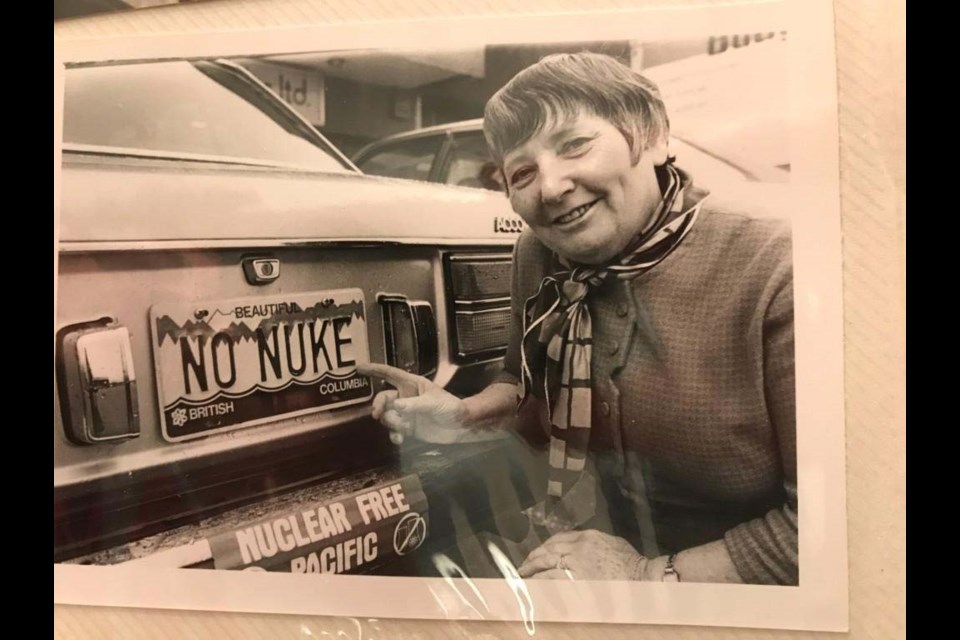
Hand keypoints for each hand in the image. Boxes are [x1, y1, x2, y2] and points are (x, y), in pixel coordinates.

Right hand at [357, 362, 468, 444]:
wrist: (460, 426)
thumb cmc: (450, 407)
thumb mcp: (434, 403)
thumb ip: (414, 405)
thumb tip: (395, 405)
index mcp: (411, 385)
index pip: (390, 374)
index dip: (374, 370)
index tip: (359, 368)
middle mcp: (405, 397)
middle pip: (384, 398)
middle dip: (378, 406)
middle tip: (377, 415)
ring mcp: (406, 413)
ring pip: (387, 416)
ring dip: (390, 423)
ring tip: (401, 430)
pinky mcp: (408, 428)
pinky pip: (394, 431)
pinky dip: (394, 435)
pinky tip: (399, 440)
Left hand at [517, 529, 647, 580]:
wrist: (642, 575)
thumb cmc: (631, 560)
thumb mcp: (610, 542)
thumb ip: (590, 543)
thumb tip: (574, 549)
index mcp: (587, 536)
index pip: (558, 539)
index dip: (545, 547)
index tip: (538, 554)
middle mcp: (578, 547)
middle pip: (548, 550)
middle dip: (533, 558)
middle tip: (523, 566)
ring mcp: (578, 564)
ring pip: (548, 564)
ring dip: (533, 570)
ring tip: (523, 576)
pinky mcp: (579, 580)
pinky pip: (555, 581)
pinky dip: (542, 583)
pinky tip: (534, 586)